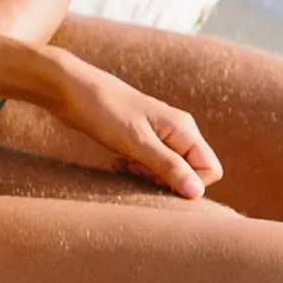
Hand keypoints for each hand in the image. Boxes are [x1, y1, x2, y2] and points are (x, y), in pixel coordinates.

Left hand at [35, 50, 218, 202]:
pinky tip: (118, 162)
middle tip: (137, 169)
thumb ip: (168, 167)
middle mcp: (178, 131)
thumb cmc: (105, 111)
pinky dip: (135, 169)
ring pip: (169, 169)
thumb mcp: (137, 143)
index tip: (156, 178)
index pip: (210, 169)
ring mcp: (160, 134)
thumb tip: (197, 193)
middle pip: (191, 171)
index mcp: (184, 129)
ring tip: (125, 165)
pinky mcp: (142, 137)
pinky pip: (150, 164)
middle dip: (166, 180)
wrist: (72, 89)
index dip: (188, 183)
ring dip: (148, 176)